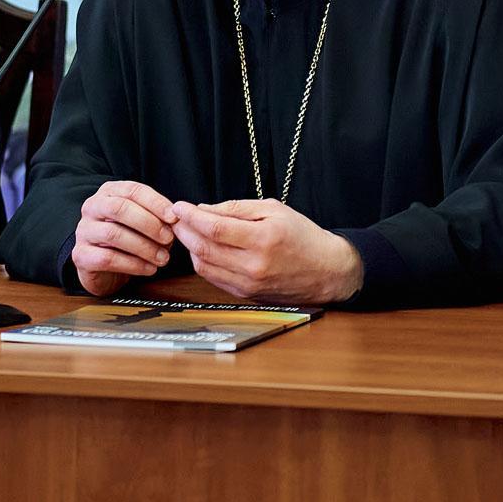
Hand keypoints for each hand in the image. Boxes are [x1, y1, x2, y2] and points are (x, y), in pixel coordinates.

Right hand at [72, 181, 178, 297]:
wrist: (102, 267)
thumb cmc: (126, 238)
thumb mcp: (141, 222)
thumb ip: (156, 218)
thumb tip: (175, 222)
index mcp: (109, 192)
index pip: (133, 190)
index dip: (155, 203)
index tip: (174, 217)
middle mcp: (92, 207)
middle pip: (120, 209)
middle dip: (148, 223)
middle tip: (168, 238)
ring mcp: (83, 231)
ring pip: (113, 234)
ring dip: (143, 247)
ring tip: (162, 258)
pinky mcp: (81, 255)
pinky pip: (107, 258)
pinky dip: (133, 264)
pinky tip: (149, 268)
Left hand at [171, 198, 363, 303]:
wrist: (326, 270)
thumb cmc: (303, 237)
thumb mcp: (274, 210)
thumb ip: (237, 209)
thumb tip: (204, 209)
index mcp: (263, 239)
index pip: (215, 228)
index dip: (191, 216)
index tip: (180, 206)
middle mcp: (254, 265)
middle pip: (204, 248)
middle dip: (184, 231)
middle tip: (176, 218)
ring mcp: (248, 284)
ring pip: (204, 266)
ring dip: (189, 247)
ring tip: (186, 231)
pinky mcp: (246, 295)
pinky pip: (214, 278)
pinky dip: (202, 262)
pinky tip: (201, 248)